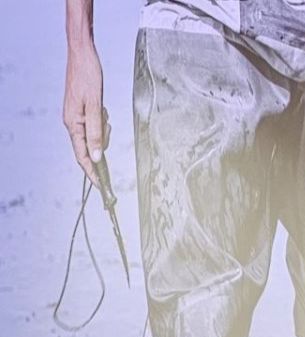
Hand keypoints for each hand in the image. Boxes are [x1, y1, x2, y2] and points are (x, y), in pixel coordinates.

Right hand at [64, 37, 105, 187]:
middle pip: (89, 147)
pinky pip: (95, 123)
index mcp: (73, 123)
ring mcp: (76, 116)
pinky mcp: (82, 110)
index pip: (82, 155)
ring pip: (94, 134)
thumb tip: (97, 157)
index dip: (92, 172)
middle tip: (105, 122)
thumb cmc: (87, 77)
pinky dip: (101, 120)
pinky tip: (102, 107)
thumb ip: (96, 132)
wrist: (82, 55)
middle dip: (101, 142)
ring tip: (102, 109)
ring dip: (102, 128)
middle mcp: (72, 122)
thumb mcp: (95, 106)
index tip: (101, 186)